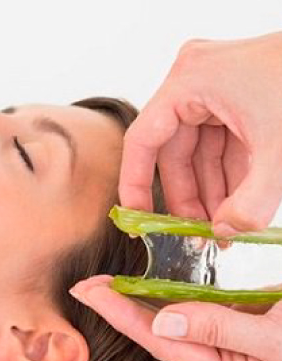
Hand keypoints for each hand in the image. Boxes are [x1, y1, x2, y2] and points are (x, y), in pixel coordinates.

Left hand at [69, 275, 281, 360]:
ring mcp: (227, 346)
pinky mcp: (233, 324)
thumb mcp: (277, 338)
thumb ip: (221, 329)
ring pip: (172, 322)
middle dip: (121, 309)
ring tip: (106, 285)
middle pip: (160, 334)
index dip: (124, 315)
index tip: (93, 292)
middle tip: (88, 286)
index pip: (164, 343)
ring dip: (139, 301)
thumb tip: (165, 321)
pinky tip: (147, 286)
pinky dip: (166, 296)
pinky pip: (191, 310)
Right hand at [120, 32, 281, 236]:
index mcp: (190, 81)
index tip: (137, 219)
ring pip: (198, 153)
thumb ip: (252, 200)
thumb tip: (225, 233)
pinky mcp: (231, 98)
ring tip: (220, 229)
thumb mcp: (280, 148)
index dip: (136, 185)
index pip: (143, 141)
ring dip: (210, 192)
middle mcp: (193, 82)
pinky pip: (219, 145)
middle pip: (174, 153)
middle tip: (196, 235)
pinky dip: (228, 176)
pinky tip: (234, 205)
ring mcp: (212, 89)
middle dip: (188, 198)